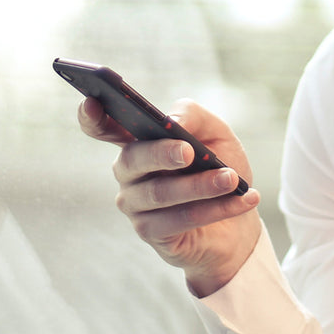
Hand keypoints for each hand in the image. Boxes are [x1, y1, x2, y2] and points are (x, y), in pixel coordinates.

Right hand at [78, 96, 260, 296]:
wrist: (240, 217)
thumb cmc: (220, 168)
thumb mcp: (216, 134)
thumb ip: (193, 116)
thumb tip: (171, 121)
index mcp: (138, 141)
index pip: (103, 127)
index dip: (91, 116)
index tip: (91, 101)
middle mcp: (129, 172)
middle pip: (133, 159)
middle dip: (162, 154)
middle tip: (189, 151)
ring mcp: (135, 205)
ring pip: (161, 193)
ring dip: (200, 185)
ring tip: (232, 179)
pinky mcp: (151, 233)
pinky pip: (180, 219)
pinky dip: (216, 209)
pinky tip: (242, 200)